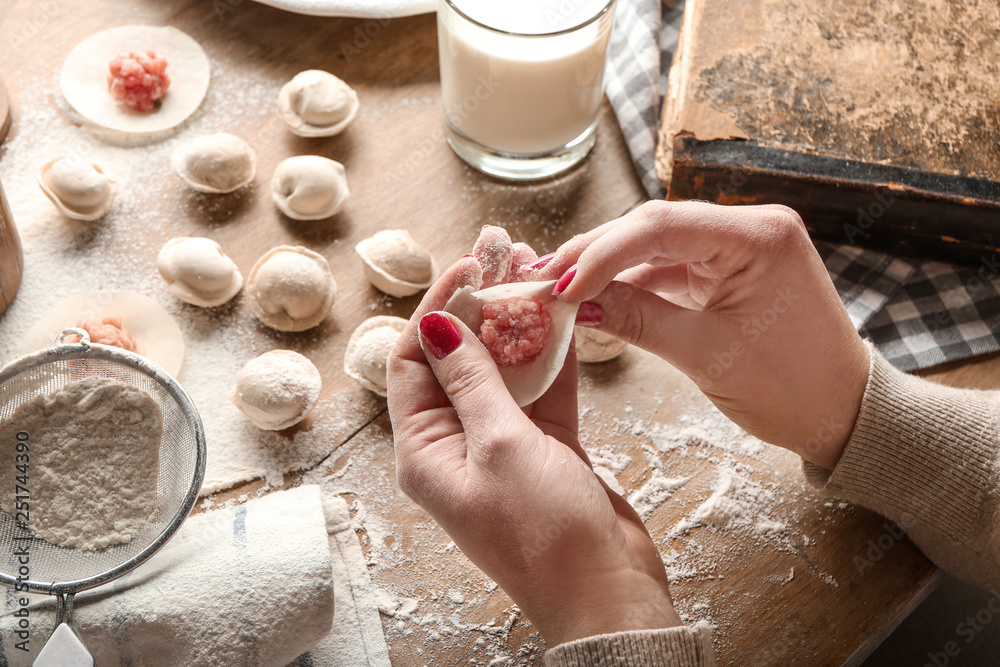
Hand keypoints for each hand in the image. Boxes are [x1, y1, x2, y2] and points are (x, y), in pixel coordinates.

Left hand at [387, 233, 681, 646]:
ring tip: (533, 266)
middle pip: (459, 357)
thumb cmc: (544, 534)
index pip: (413, 362)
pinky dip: (552, 352)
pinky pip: (542, 386)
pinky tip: (562, 311)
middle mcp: (457, 442)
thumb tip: (436, 326)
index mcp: (425, 451)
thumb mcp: (500, 447)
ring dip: (518, 320)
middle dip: (479, 303)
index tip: (468, 266)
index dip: (436, 310)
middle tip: (502, 249)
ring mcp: (503, 442)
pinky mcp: (545, 445)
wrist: (607, 592)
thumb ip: (473, 382)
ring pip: (505, 366)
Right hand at [530, 201, 868, 469]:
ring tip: (560, 290)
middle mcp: (751, 227)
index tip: (560, 286)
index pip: (659, 225)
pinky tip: (597, 297)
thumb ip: (637, 319)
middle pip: (653, 227)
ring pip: (656, 246)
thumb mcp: (705, 355)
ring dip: (610, 268)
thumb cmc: (793, 389)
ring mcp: (741, 247)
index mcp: (758, 236)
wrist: (844, 414)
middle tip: (543, 280)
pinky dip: (634, 284)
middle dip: (596, 255)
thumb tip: (576, 303)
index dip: (601, 253)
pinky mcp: (731, 269)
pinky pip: (672, 267)